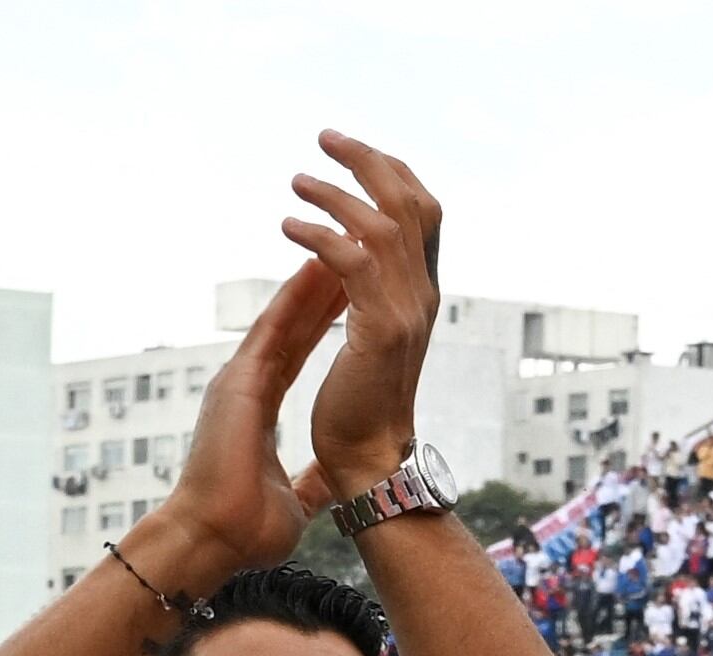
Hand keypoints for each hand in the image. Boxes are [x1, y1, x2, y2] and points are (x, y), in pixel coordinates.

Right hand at [158, 259, 345, 577]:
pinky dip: (294, 300)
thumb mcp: (294, 500)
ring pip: (281, 320)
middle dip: (318, 292)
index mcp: (256, 410)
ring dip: (311, 284)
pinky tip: (315, 270)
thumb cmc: (243, 529)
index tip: (344, 297)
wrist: (212, 540)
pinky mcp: (239, 385)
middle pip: (289, 328)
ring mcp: (239, 383)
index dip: (318, 324)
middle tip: (346, 254)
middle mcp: (246, 388)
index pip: (294, 355)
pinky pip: (272, 332)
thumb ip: (311, 482)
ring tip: (338, 247)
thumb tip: (334, 481)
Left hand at [282, 129, 442, 500]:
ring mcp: (406, 312)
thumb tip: (347, 265)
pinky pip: (350, 260)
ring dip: (335, 194)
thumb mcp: (373, 343)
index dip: (392, 174)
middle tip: (326, 138)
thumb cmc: (360, 412)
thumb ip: (369, 300)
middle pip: (410, 203)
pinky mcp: (380, 329)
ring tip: (296, 183)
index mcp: (420, 295)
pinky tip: (290, 227)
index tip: (351, 153)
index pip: (422, 213)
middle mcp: (421, 296)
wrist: (370, 461)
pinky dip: (318, 235)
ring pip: (380, 224)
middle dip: (368, 161)